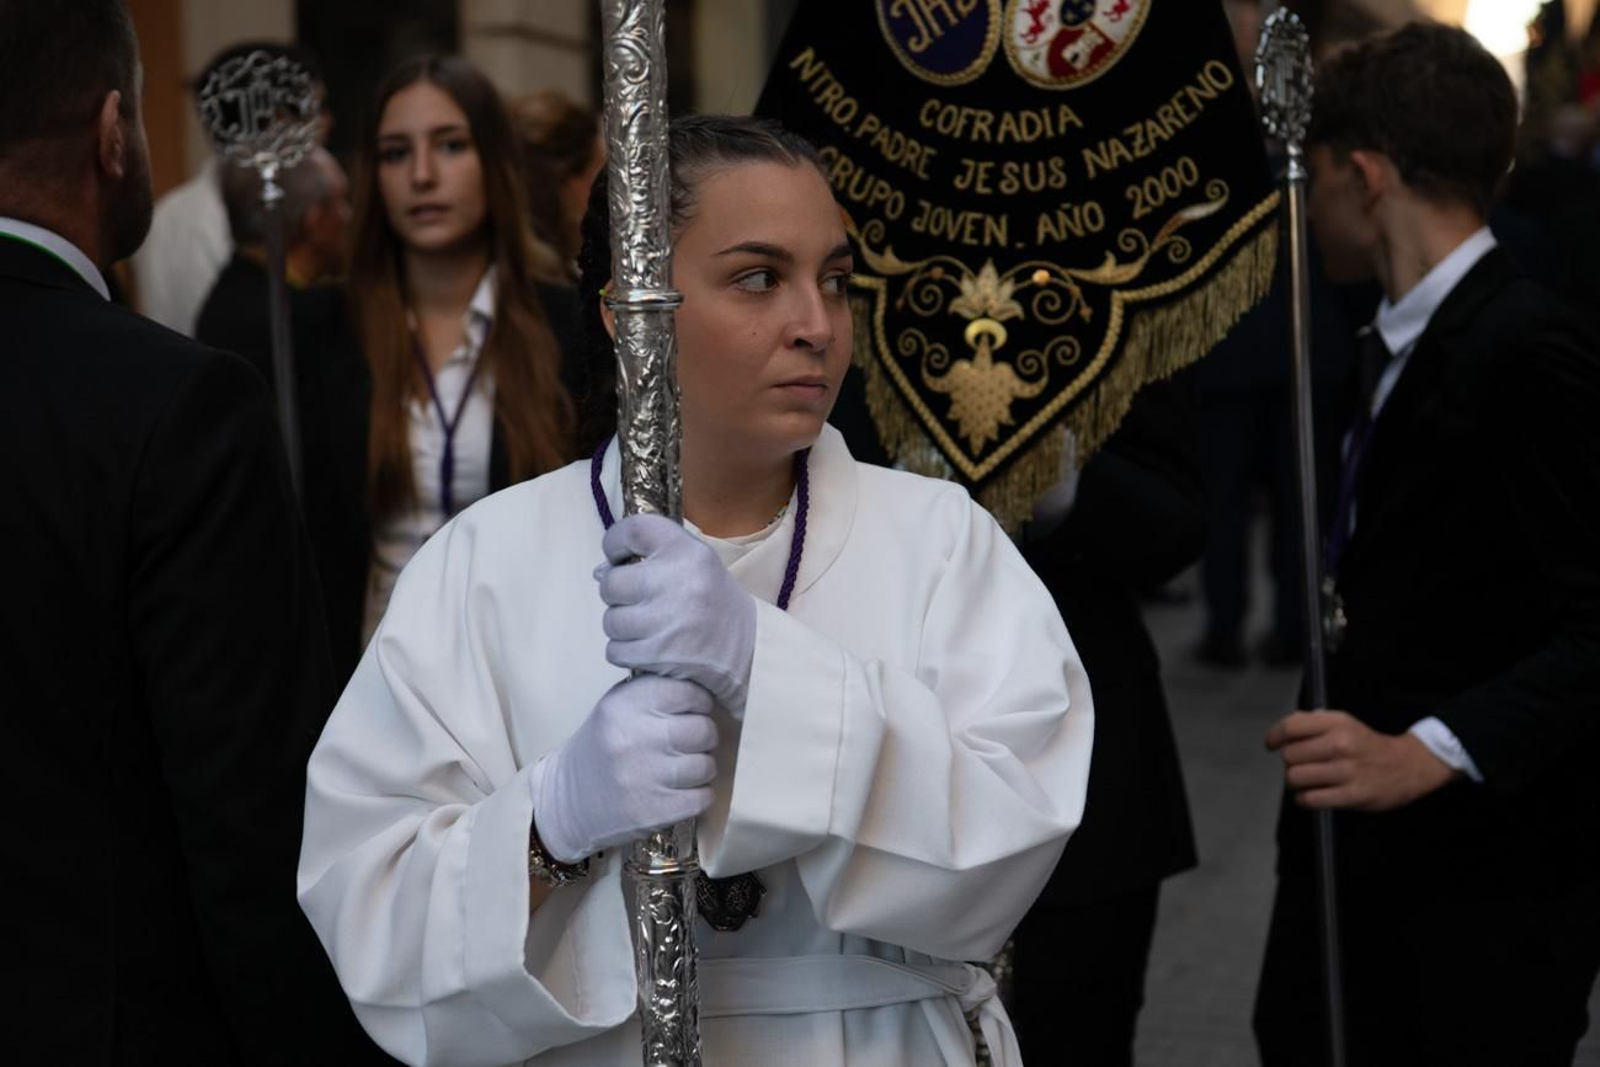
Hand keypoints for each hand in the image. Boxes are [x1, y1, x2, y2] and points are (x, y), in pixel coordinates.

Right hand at [530, 674, 717, 862]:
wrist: (568, 800)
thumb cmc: (603, 747)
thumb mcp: (617, 707)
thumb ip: (656, 692)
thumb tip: (707, 683)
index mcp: (625, 705)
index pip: (688, 692)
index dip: (698, 703)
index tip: (692, 712)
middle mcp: (633, 738)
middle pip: (704, 730)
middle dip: (704, 737)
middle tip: (689, 743)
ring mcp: (644, 777)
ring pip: (706, 766)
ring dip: (702, 768)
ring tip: (682, 769)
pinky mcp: (653, 811)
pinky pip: (702, 798)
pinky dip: (698, 796)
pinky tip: (680, 792)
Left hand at [597, 514, 757, 714]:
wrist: (748, 649)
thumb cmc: (713, 601)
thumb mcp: (694, 564)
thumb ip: (651, 558)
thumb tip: (599, 572)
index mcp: (686, 551)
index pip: (634, 530)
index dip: (615, 541)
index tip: (618, 556)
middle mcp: (674, 580)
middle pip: (611, 582)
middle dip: (617, 594)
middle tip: (639, 601)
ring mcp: (665, 619)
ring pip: (610, 621)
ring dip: (622, 626)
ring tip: (647, 627)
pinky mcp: (657, 653)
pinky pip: (615, 650)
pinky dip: (626, 651)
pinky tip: (648, 647)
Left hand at [1265, 710, 1459, 811]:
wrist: (1407, 766)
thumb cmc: (1366, 744)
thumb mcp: (1343, 722)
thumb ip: (1312, 722)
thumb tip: (1282, 730)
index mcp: (1337, 723)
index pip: (1290, 727)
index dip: (1273, 736)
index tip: (1271, 744)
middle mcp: (1341, 744)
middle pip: (1289, 755)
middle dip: (1290, 761)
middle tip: (1301, 764)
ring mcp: (1347, 771)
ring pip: (1295, 778)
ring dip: (1296, 781)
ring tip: (1307, 780)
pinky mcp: (1352, 795)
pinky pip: (1310, 799)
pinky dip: (1305, 799)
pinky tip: (1313, 794)